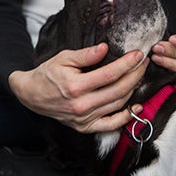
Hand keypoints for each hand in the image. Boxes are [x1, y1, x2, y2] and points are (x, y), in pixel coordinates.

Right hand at [9, 43, 147, 132]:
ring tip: (138, 76)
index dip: (127, 64)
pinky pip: (111, 124)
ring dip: (133, 90)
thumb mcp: (63, 58)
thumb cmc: (48, 74)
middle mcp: (81, 105)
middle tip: (143, 63)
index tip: (138, 55)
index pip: (110, 74)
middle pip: (118, 90)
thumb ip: (86, 55)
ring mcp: (84, 118)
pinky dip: (126, 117)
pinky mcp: (85, 127)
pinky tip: (136, 106)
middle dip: (135, 75)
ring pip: (118, 104)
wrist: (32, 95)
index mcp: (75, 86)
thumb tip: (105, 48)